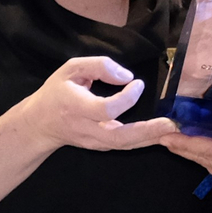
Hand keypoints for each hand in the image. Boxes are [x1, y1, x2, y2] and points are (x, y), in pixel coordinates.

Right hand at [17, 56, 178, 152]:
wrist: (39, 124)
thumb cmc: (56, 92)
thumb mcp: (70, 69)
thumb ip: (99, 66)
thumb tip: (127, 77)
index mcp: (76, 107)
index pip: (106, 109)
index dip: (126, 98)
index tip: (137, 83)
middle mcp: (86, 128)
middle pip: (119, 137)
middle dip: (146, 131)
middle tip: (170, 124)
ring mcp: (93, 141)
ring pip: (124, 145)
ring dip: (150, 139)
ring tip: (172, 130)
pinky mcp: (100, 146)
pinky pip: (124, 145)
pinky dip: (143, 140)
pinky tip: (160, 134)